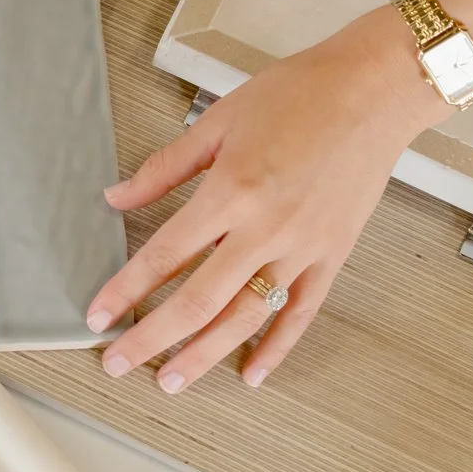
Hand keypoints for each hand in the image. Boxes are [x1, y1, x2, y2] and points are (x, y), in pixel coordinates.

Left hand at [86, 10, 434, 391]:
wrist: (373, 92)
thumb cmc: (299, 94)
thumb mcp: (218, 121)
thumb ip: (165, 168)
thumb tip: (117, 197)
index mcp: (231, 191)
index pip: (166, 255)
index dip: (126, 291)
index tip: (99, 316)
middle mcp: (266, 228)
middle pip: (199, 301)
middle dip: (153, 338)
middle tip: (119, 362)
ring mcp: (303, 248)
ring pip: (246, 318)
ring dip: (205, 355)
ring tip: (172, 380)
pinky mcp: (332, 255)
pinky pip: (301, 314)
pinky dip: (276, 349)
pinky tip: (251, 373)